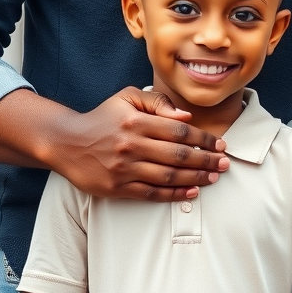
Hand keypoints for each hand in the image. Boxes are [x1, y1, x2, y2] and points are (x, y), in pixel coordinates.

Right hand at [50, 86, 228, 200]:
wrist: (66, 142)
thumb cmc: (103, 117)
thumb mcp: (128, 97)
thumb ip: (158, 102)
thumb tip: (186, 116)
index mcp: (137, 121)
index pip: (180, 131)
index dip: (204, 139)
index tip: (220, 145)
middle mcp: (132, 145)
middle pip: (178, 155)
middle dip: (206, 160)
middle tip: (224, 164)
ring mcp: (124, 168)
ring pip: (168, 176)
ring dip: (195, 178)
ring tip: (213, 178)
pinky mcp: (117, 188)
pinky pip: (151, 193)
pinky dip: (173, 195)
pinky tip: (191, 193)